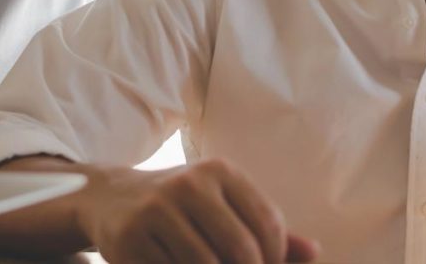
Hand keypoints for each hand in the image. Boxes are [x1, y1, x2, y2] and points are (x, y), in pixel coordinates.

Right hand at [82, 159, 318, 263]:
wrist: (111, 198)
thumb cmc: (182, 206)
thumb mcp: (223, 204)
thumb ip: (265, 228)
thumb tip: (314, 252)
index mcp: (219, 171)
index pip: (268, 224)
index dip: (278, 259)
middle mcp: (188, 184)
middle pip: (241, 251)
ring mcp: (156, 212)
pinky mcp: (130, 240)